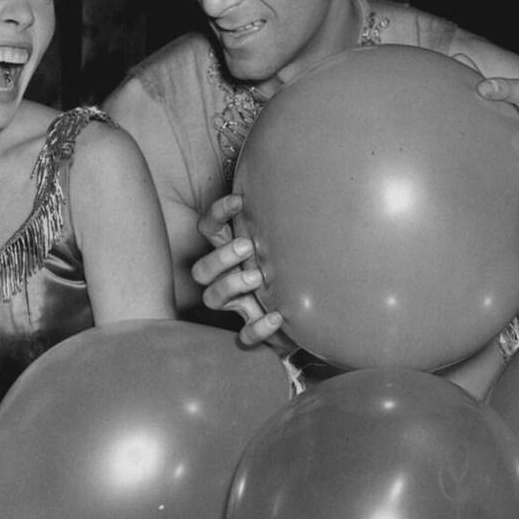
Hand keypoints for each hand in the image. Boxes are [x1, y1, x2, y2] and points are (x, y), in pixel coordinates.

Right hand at [191, 194, 293, 349]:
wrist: (317, 313)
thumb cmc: (298, 270)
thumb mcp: (291, 244)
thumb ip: (288, 221)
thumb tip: (306, 182)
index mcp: (234, 254)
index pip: (210, 230)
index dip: (217, 214)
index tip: (239, 201)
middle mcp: (229, 279)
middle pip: (201, 269)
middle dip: (220, 257)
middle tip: (247, 247)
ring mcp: (240, 306)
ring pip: (212, 298)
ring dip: (231, 284)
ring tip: (258, 278)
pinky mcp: (255, 332)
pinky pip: (245, 336)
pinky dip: (257, 328)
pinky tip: (277, 317)